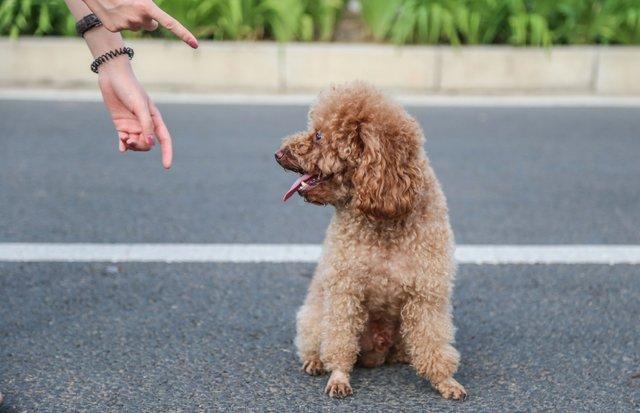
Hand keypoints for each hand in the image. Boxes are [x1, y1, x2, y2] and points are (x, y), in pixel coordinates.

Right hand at [82, 0, 197, 47]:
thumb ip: (150, 6)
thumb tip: (158, 20)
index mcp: (147, 7)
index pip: (171, 24)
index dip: (184, 34)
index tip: (195, 44)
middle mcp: (139, 19)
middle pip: (152, 25)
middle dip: (148, 18)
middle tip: (136, 5)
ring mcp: (126, 25)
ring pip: (137, 26)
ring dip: (133, 18)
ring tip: (121, 4)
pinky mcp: (115, 29)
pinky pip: (124, 27)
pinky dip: (120, 20)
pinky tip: (113, 10)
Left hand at [97, 58, 172, 167]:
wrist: (113, 77)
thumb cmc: (129, 89)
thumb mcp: (140, 107)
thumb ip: (146, 125)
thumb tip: (150, 144)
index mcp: (155, 119)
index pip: (164, 140)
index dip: (167, 153)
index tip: (166, 166)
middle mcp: (145, 124)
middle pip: (147, 144)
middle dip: (141, 146)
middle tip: (130, 139)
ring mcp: (133, 125)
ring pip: (136, 144)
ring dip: (131, 145)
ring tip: (124, 139)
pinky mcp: (120, 125)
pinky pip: (124, 141)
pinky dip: (123, 146)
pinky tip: (122, 148)